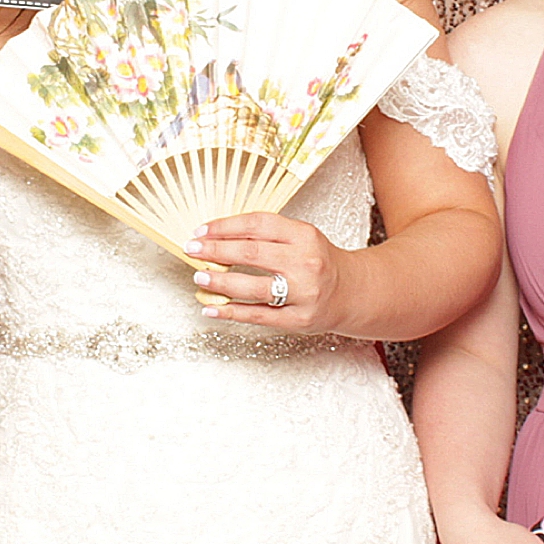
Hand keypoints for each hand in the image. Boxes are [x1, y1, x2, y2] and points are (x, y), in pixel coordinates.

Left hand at [189, 211, 353, 333]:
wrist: (351, 292)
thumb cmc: (319, 262)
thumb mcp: (301, 238)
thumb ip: (266, 235)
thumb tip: (217, 236)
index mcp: (304, 235)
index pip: (258, 224)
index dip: (225, 226)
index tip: (201, 231)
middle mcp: (305, 262)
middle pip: (252, 253)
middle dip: (216, 250)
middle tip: (193, 250)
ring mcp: (303, 292)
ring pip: (253, 286)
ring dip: (221, 281)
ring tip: (200, 276)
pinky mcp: (299, 319)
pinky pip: (258, 315)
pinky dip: (231, 312)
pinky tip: (211, 307)